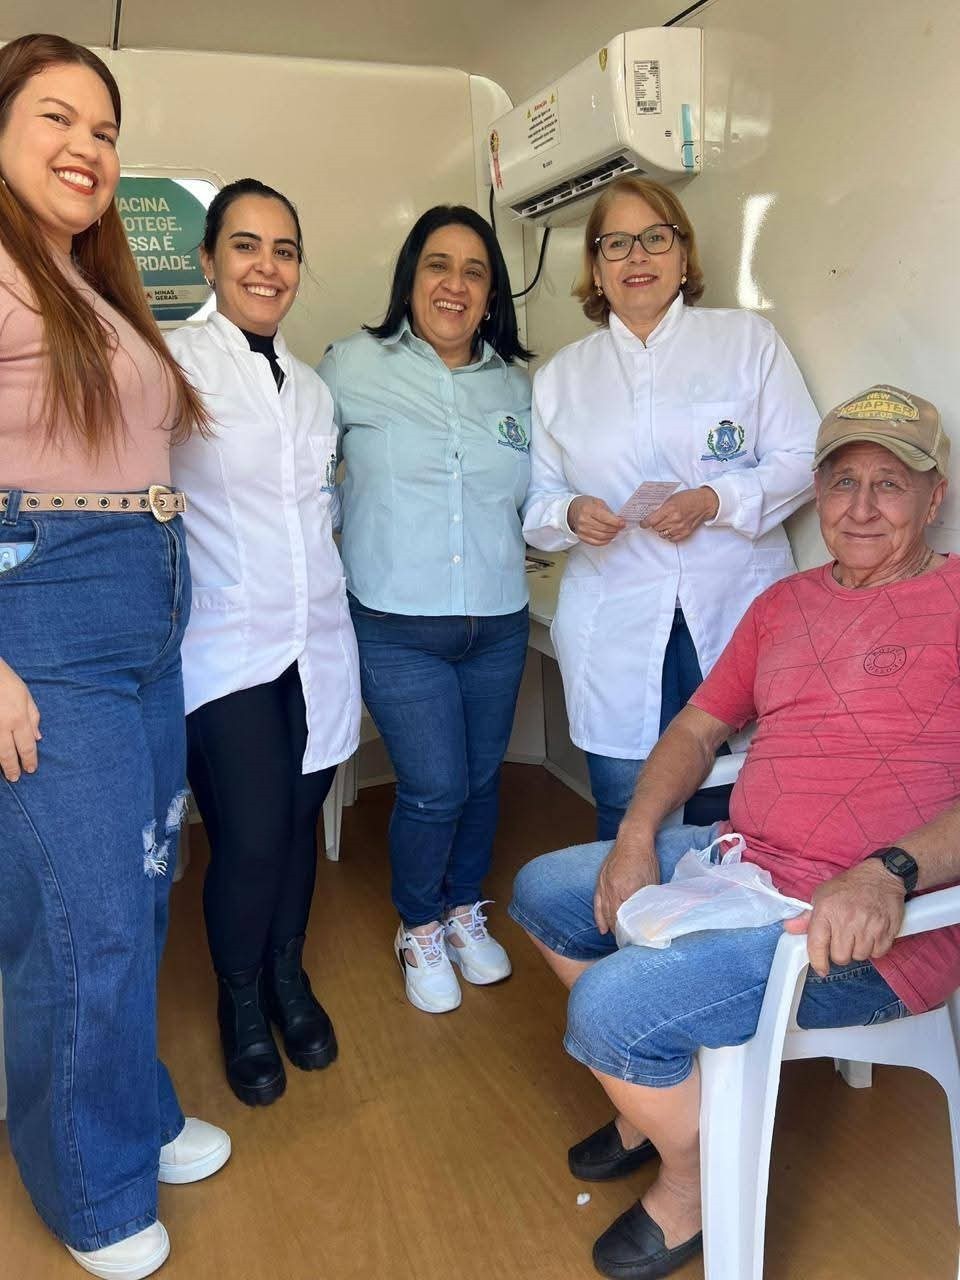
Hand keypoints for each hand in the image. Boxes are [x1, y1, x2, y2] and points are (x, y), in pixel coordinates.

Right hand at [0, 659, 40, 781]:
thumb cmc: (6, 681)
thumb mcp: (25, 695)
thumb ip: (33, 717)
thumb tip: (38, 738)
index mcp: (19, 718)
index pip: (27, 746)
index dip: (29, 759)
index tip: (31, 769)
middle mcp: (3, 726)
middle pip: (8, 753)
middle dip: (13, 768)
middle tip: (16, 778)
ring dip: (0, 764)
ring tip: (4, 774)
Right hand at [567, 496, 625, 545]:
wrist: (572, 510)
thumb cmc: (586, 505)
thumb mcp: (598, 502)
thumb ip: (608, 511)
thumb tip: (618, 521)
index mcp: (588, 509)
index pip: (605, 518)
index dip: (616, 522)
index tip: (623, 523)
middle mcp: (583, 520)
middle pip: (604, 529)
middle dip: (615, 529)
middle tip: (620, 527)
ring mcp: (582, 530)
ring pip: (602, 537)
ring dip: (612, 535)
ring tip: (615, 531)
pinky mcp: (581, 537)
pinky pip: (596, 542)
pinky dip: (605, 541)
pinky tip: (609, 537)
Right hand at [593, 831, 658, 934]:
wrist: (632, 838)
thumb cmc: (646, 859)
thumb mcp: (652, 882)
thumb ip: (648, 900)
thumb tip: (652, 917)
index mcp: (627, 890)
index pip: (627, 919)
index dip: (631, 933)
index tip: (635, 943)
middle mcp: (613, 890)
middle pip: (614, 919)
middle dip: (621, 934)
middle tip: (628, 945)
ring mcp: (604, 886)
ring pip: (605, 914)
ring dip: (611, 928)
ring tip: (618, 940)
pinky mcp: (600, 882)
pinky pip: (597, 904)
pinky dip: (599, 918)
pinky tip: (602, 929)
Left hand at [643, 487, 719, 542]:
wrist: (704, 503)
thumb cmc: (689, 498)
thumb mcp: (672, 498)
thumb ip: (661, 507)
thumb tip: (650, 514)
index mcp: (670, 509)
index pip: (651, 521)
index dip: (645, 523)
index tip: (643, 523)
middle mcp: (674, 519)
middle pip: (656, 528)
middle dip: (654, 524)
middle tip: (657, 520)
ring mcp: (680, 527)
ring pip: (662, 534)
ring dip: (661, 529)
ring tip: (665, 523)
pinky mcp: (685, 533)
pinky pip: (671, 539)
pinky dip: (669, 535)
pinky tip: (671, 528)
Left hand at [783, 860, 906, 976]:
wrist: (881, 876)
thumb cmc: (849, 886)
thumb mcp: (822, 895)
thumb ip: (807, 916)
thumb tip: (790, 928)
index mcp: (827, 910)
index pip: (817, 945)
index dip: (818, 961)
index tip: (821, 969)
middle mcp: (847, 920)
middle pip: (840, 957)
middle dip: (840, 953)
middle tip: (843, 940)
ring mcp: (868, 926)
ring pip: (859, 956)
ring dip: (858, 950)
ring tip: (858, 933)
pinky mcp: (887, 931)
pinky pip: (878, 953)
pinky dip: (875, 948)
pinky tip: (872, 934)